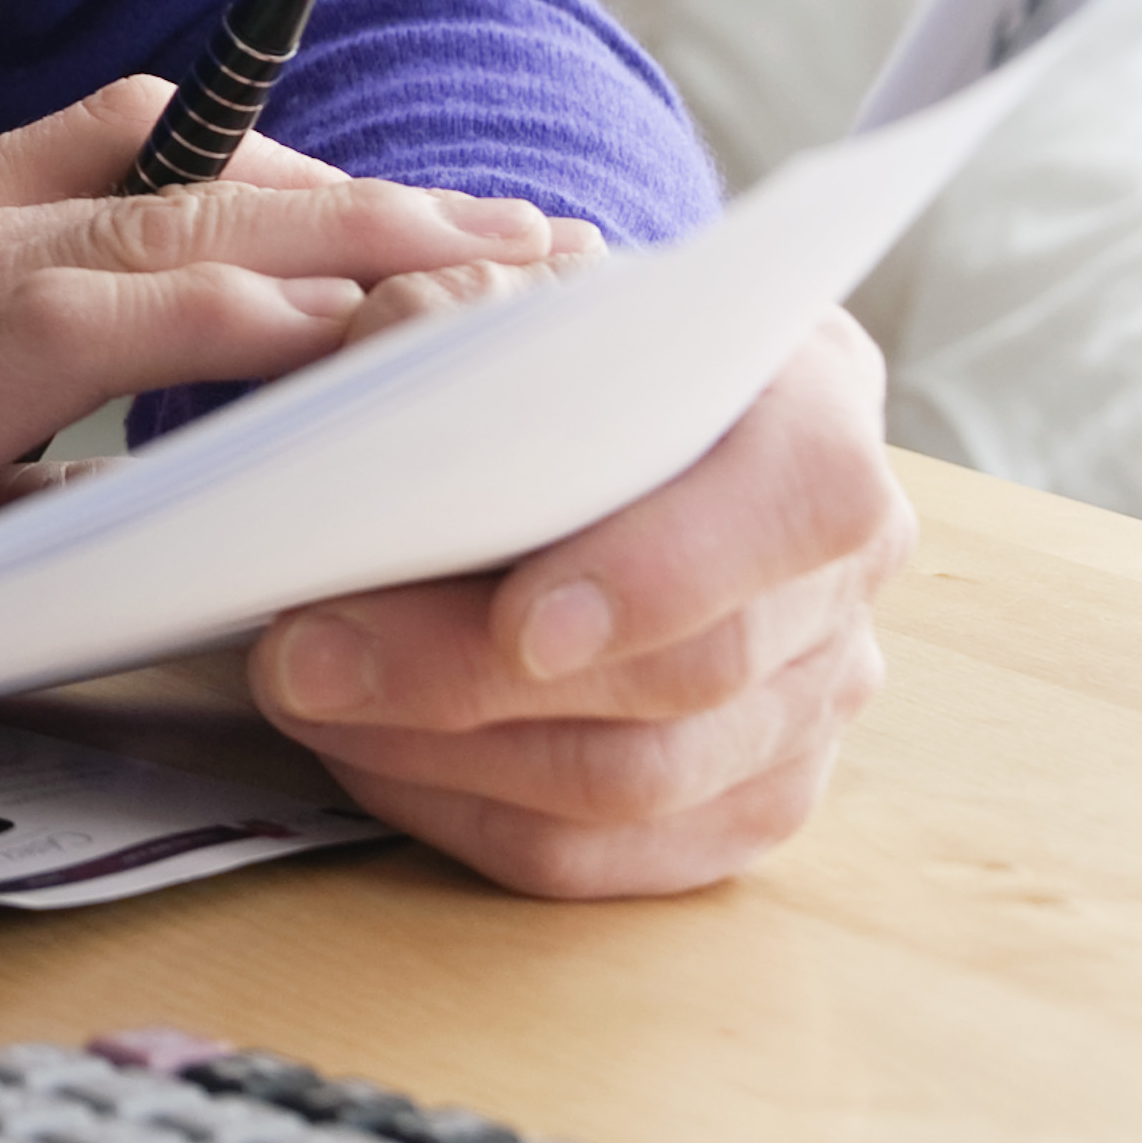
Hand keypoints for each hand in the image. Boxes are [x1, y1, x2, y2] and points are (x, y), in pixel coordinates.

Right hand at [0, 87, 582, 713]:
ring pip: (188, 222)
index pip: (115, 151)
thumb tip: (88, 498)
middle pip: (190, 169)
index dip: (270, 166)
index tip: (387, 200)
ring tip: (503, 271)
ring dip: (365, 242)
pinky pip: (123, 313)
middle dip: (370, 197)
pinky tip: (358, 330)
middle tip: (515, 233)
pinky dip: (254, 313)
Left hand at [251, 301, 907, 895]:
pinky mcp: (741, 800)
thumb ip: (458, 315)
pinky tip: (361, 750)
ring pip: (636, 785)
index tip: (521, 625)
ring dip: (443, 755)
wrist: (602, 412)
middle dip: (470, 678)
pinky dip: (462, 812)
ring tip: (301, 695)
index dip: (662, 575)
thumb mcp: (511, 285)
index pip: (794, 506)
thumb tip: (375, 388)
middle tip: (301, 658)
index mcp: (818, 418)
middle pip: (689, 674)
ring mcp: (810, 702)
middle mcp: (840, 576)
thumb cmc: (551, 341)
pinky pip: (601, 857)